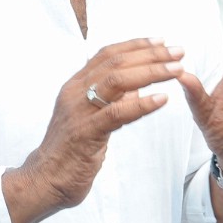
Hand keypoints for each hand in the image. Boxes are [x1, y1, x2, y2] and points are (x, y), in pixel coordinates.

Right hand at [3, 38, 184, 222]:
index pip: (107, 55)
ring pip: (117, 81)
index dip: (136, 45)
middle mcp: (75, 92)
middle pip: (116, 63)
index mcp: (75, 85)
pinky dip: (142, 104)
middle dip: (150, 54)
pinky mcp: (85, 133)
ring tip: (176, 69)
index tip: (162, 41)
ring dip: (151, 71)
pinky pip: (116, 113)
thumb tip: (137, 87)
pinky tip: (162, 99)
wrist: (44, 180)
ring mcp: (79, 111)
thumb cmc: (70, 152)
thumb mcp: (92, 119)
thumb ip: (111, 102)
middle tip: (178, 52)